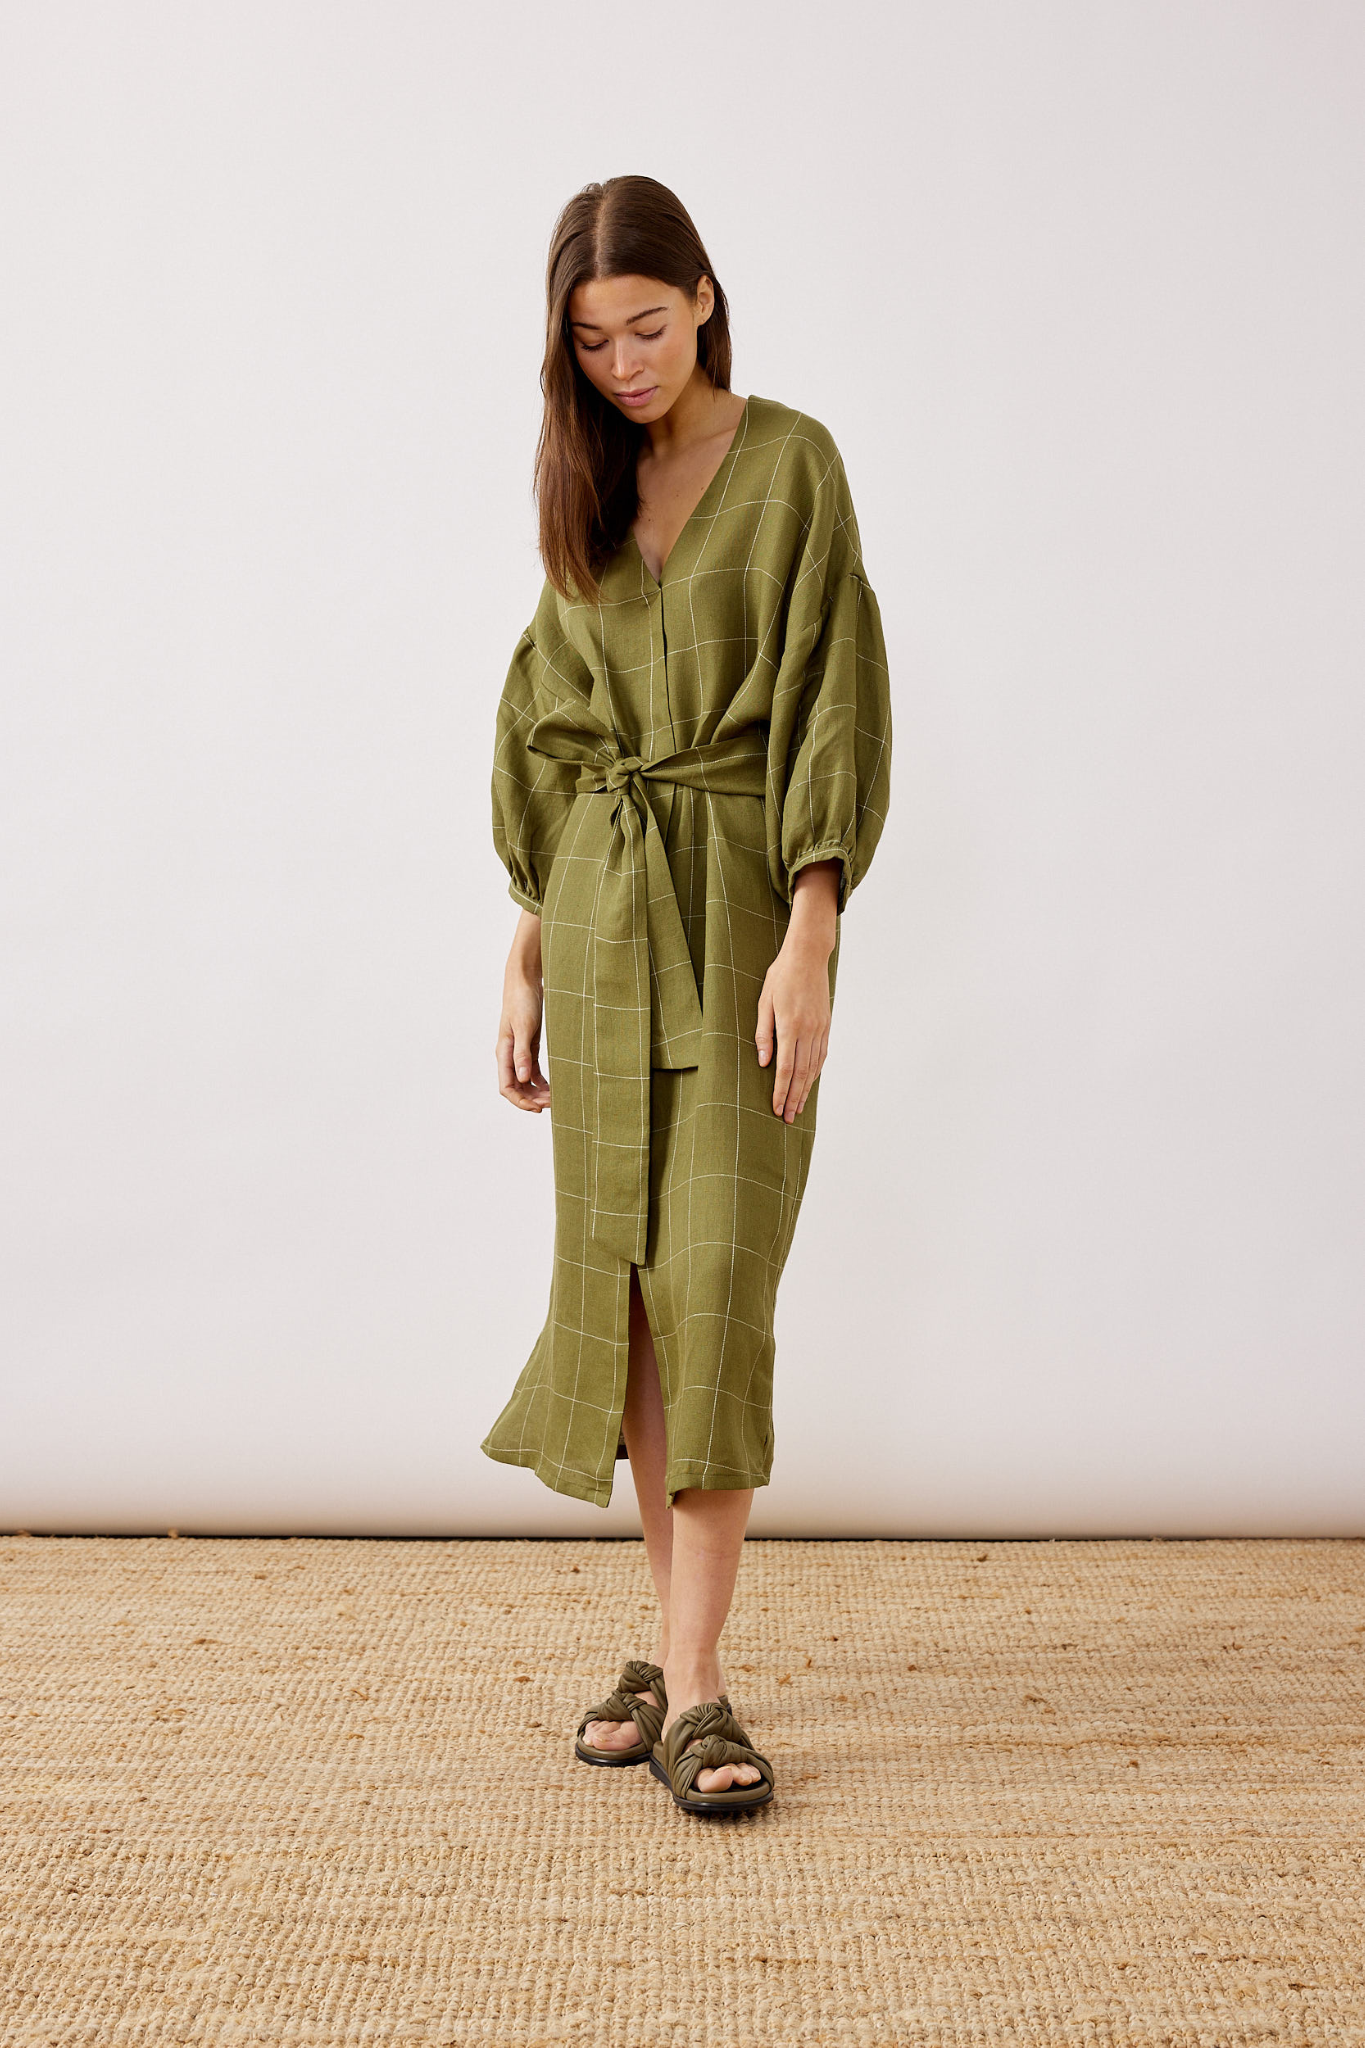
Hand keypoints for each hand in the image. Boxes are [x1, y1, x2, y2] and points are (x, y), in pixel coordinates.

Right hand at [496, 911, 550, 1112]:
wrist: (524, 982)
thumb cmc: (521, 1002)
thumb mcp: (524, 1028)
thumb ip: (523, 1054)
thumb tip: (524, 1079)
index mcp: (503, 1053)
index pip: (507, 1087)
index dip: (520, 1101)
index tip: (538, 1108)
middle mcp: (509, 1056)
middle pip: (517, 1087)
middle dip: (532, 1099)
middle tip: (553, 1105)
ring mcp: (519, 1052)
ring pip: (526, 1081)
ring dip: (538, 1092)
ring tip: (556, 1099)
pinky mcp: (529, 1046)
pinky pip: (534, 1071)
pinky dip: (542, 1081)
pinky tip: (554, 1087)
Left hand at [755, 860, 839, 1120]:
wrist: (808, 956)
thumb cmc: (781, 976)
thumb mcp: (764, 1002)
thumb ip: (763, 1034)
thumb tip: (763, 1063)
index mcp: (790, 1027)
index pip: (785, 1069)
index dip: (781, 1092)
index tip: (777, 1108)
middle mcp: (808, 1031)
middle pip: (801, 1074)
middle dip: (794, 1098)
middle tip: (788, 1118)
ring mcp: (820, 1029)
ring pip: (813, 1067)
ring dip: (806, 1089)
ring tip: (798, 1107)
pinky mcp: (826, 1024)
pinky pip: (821, 1055)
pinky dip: (815, 1072)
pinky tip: (810, 1082)